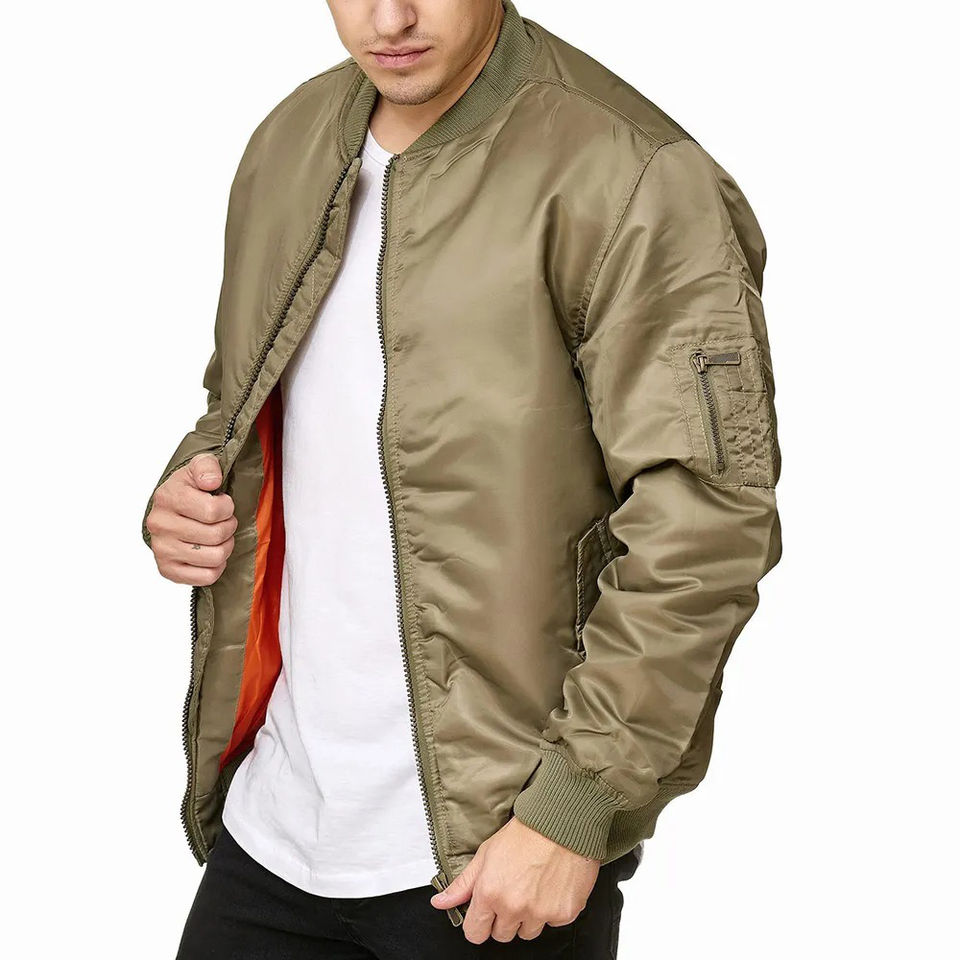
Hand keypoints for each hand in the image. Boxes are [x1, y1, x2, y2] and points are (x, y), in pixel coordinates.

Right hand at [146, 453, 236, 585]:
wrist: (171, 509)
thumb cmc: (190, 489)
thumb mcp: (200, 467)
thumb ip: (207, 466)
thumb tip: (212, 481)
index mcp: (168, 497)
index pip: (214, 511)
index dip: (227, 508)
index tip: (222, 503)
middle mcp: (160, 525)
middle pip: (216, 536)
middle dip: (228, 527)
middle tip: (223, 521)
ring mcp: (162, 549)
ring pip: (214, 558)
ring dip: (225, 547)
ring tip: (219, 537)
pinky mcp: (167, 569)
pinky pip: (206, 577)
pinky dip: (216, 566)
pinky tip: (211, 553)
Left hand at [429, 815, 600, 944]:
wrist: (561, 823)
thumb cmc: (524, 833)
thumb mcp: (486, 854)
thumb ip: (463, 884)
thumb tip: (440, 902)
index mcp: (490, 894)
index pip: (475, 934)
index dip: (478, 923)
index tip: (485, 913)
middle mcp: (514, 908)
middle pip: (502, 935)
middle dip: (504, 918)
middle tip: (513, 890)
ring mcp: (540, 913)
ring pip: (528, 932)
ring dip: (529, 916)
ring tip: (533, 886)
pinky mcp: (564, 913)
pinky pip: (553, 923)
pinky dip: (552, 909)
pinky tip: (551, 886)